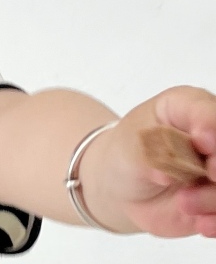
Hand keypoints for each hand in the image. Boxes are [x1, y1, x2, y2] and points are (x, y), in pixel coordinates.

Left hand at [101, 86, 215, 237]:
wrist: (122, 185)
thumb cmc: (127, 152)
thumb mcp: (131, 146)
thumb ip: (158, 149)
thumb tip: (185, 159)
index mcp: (187, 106)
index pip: (208, 111)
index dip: (209, 125)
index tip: (201, 142)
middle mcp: (210, 134)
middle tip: (208, 174)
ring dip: (214, 198)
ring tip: (184, 202)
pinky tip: (200, 223)